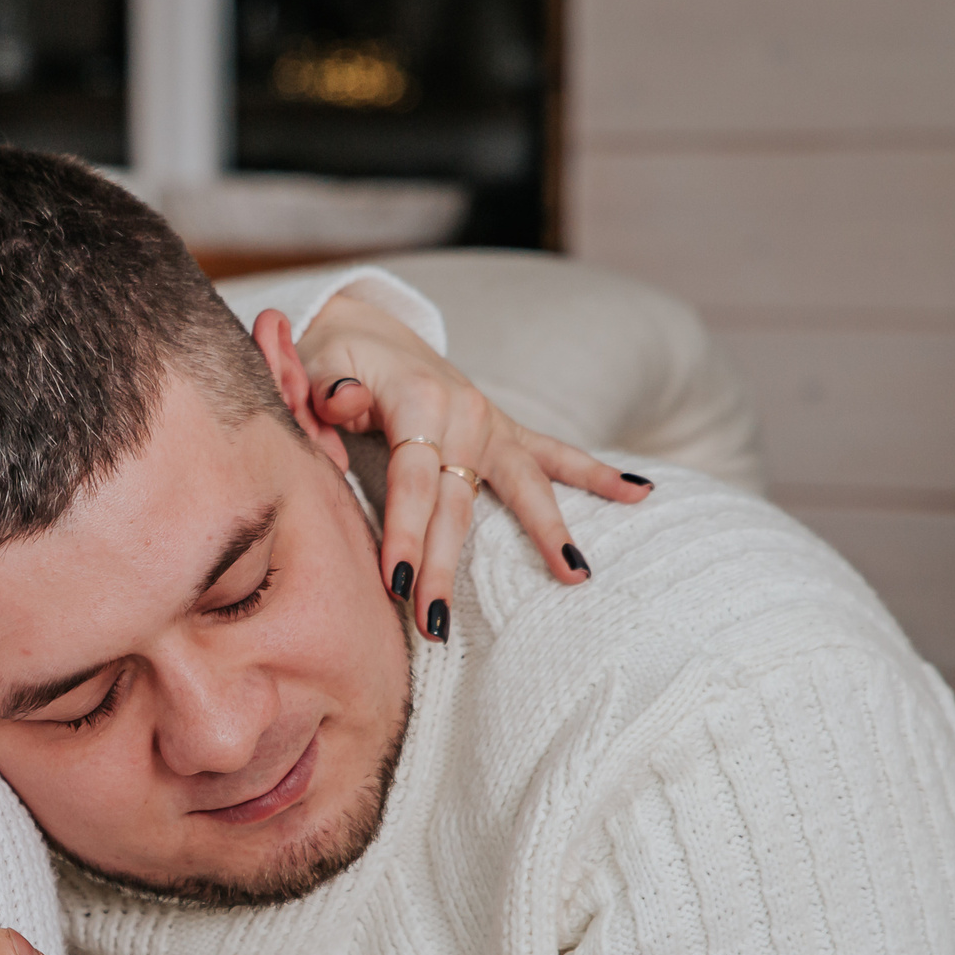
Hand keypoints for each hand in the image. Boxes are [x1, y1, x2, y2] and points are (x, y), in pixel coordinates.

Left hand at [281, 292, 654, 634]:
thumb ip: (323, 391)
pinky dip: (598, 472)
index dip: (403, 530)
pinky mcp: (505, 431)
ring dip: (548, 532)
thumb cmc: (331, 362)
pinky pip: (556, 455)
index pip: (411, 478)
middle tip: (436, 625)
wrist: (364, 330)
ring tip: (576, 575)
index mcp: (415, 399)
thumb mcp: (313, 366)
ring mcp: (491, 423)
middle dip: (444, 567)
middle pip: (457, 503)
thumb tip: (340, 403)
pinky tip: (641, 493)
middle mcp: (463, 411)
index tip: (395, 583)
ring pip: (523, 487)